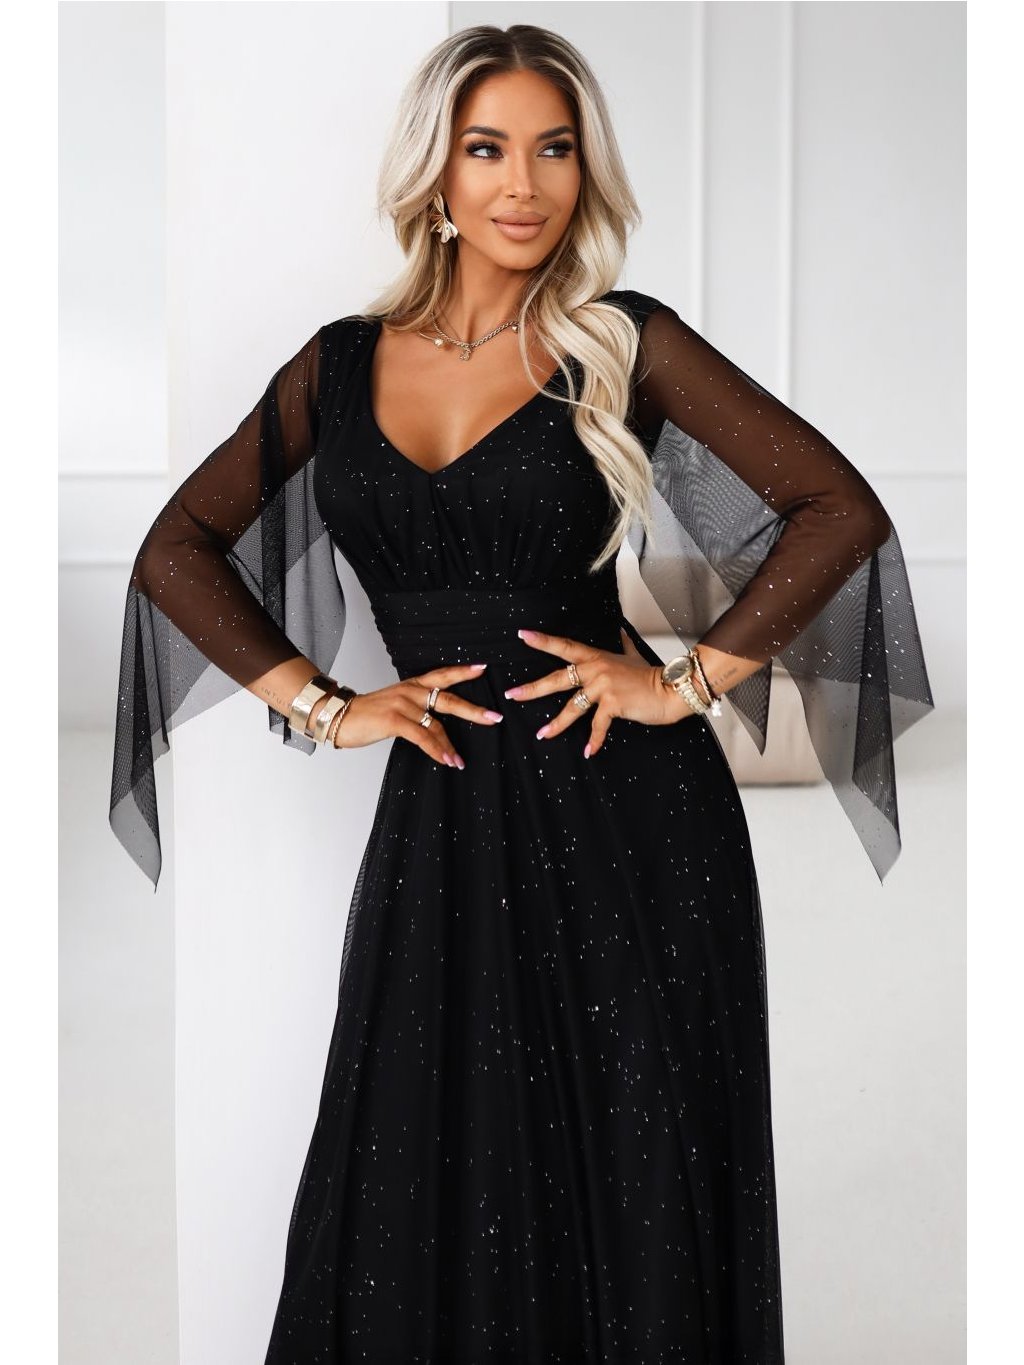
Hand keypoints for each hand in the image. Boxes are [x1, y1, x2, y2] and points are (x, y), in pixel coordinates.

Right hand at [330, 662, 502, 767]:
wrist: (336, 716)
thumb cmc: (365, 714)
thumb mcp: (394, 705)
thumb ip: (414, 709)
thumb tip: (436, 727)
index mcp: (411, 685)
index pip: (442, 675)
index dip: (463, 671)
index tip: (483, 669)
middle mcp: (410, 691)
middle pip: (449, 698)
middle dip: (474, 710)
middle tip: (494, 717)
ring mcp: (402, 704)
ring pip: (437, 724)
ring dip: (450, 746)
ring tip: (460, 760)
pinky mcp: (394, 720)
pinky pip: (422, 736)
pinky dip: (435, 750)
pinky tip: (445, 760)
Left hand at [505, 626, 699, 756]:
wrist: (670, 689)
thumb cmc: (651, 676)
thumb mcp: (633, 655)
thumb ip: (624, 644)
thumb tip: (622, 631)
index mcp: (597, 657)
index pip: (565, 647)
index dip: (543, 641)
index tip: (523, 635)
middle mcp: (596, 669)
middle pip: (557, 679)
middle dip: (533, 688)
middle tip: (513, 694)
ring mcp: (603, 686)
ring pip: (572, 707)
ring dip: (556, 724)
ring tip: (542, 734)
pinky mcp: (613, 704)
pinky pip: (597, 725)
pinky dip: (594, 740)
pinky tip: (588, 751)